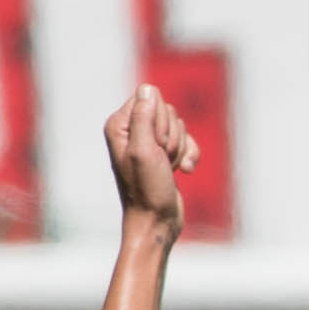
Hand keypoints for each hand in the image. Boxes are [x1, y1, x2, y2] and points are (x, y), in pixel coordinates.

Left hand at [104, 81, 198, 231]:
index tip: (154, 147)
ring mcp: (149, 142)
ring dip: (180, 149)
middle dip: (171, 137)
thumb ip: (143, 117)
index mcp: (119, 125)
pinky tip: (183, 172)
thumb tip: (147, 88)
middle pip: (167, 111)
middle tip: (160, 161)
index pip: (150, 98)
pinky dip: (189, 155)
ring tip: (166, 169)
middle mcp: (131, 130)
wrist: (156, 221)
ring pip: (179, 126)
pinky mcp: (164, 153)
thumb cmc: (146, 190)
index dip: (159, 121)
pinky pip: (187, 140)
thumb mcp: (143, 151)